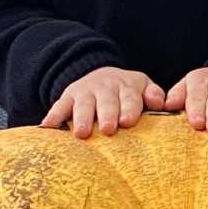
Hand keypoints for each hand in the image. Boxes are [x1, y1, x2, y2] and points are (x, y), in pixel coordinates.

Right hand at [41, 66, 164, 136]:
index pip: (130, 98)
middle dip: (107, 114)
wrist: (100, 74)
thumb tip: (160, 103)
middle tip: (108, 129)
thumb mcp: (142, 87)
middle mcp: (106, 88)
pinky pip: (59, 106)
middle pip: (107, 102)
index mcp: (127, 86)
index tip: (128, 121)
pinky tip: (47, 126)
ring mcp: (85, 92)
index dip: (129, 108)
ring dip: (82, 118)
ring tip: (81, 133)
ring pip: (83, 105)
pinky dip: (53, 116)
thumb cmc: (126, 91)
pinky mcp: (68, 97)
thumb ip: (153, 95)